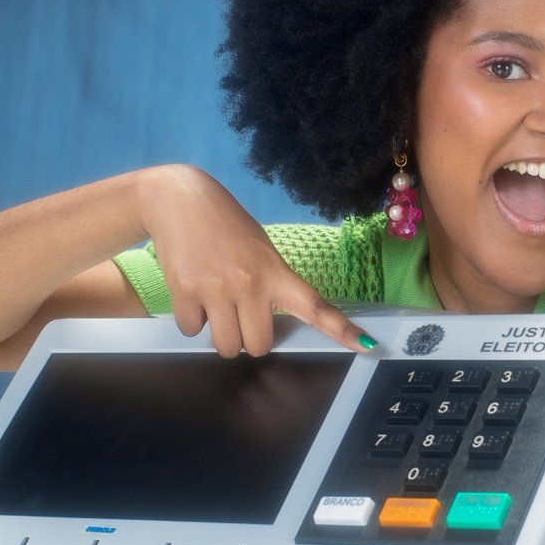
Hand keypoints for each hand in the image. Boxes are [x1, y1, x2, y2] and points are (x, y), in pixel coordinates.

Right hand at [140, 165, 372, 356]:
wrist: (178, 199)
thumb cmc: (225, 226)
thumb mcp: (259, 250)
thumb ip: (269, 284)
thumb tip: (264, 326)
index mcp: (276, 272)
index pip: (315, 306)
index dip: (342, 330)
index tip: (366, 345)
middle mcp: (251, 284)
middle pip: (260, 345)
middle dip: (249, 340)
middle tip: (240, 317)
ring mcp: (217, 289)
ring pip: (226, 346)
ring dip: (221, 335)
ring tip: (215, 307)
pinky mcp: (185, 291)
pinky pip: (191, 329)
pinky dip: (192, 320)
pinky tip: (192, 294)